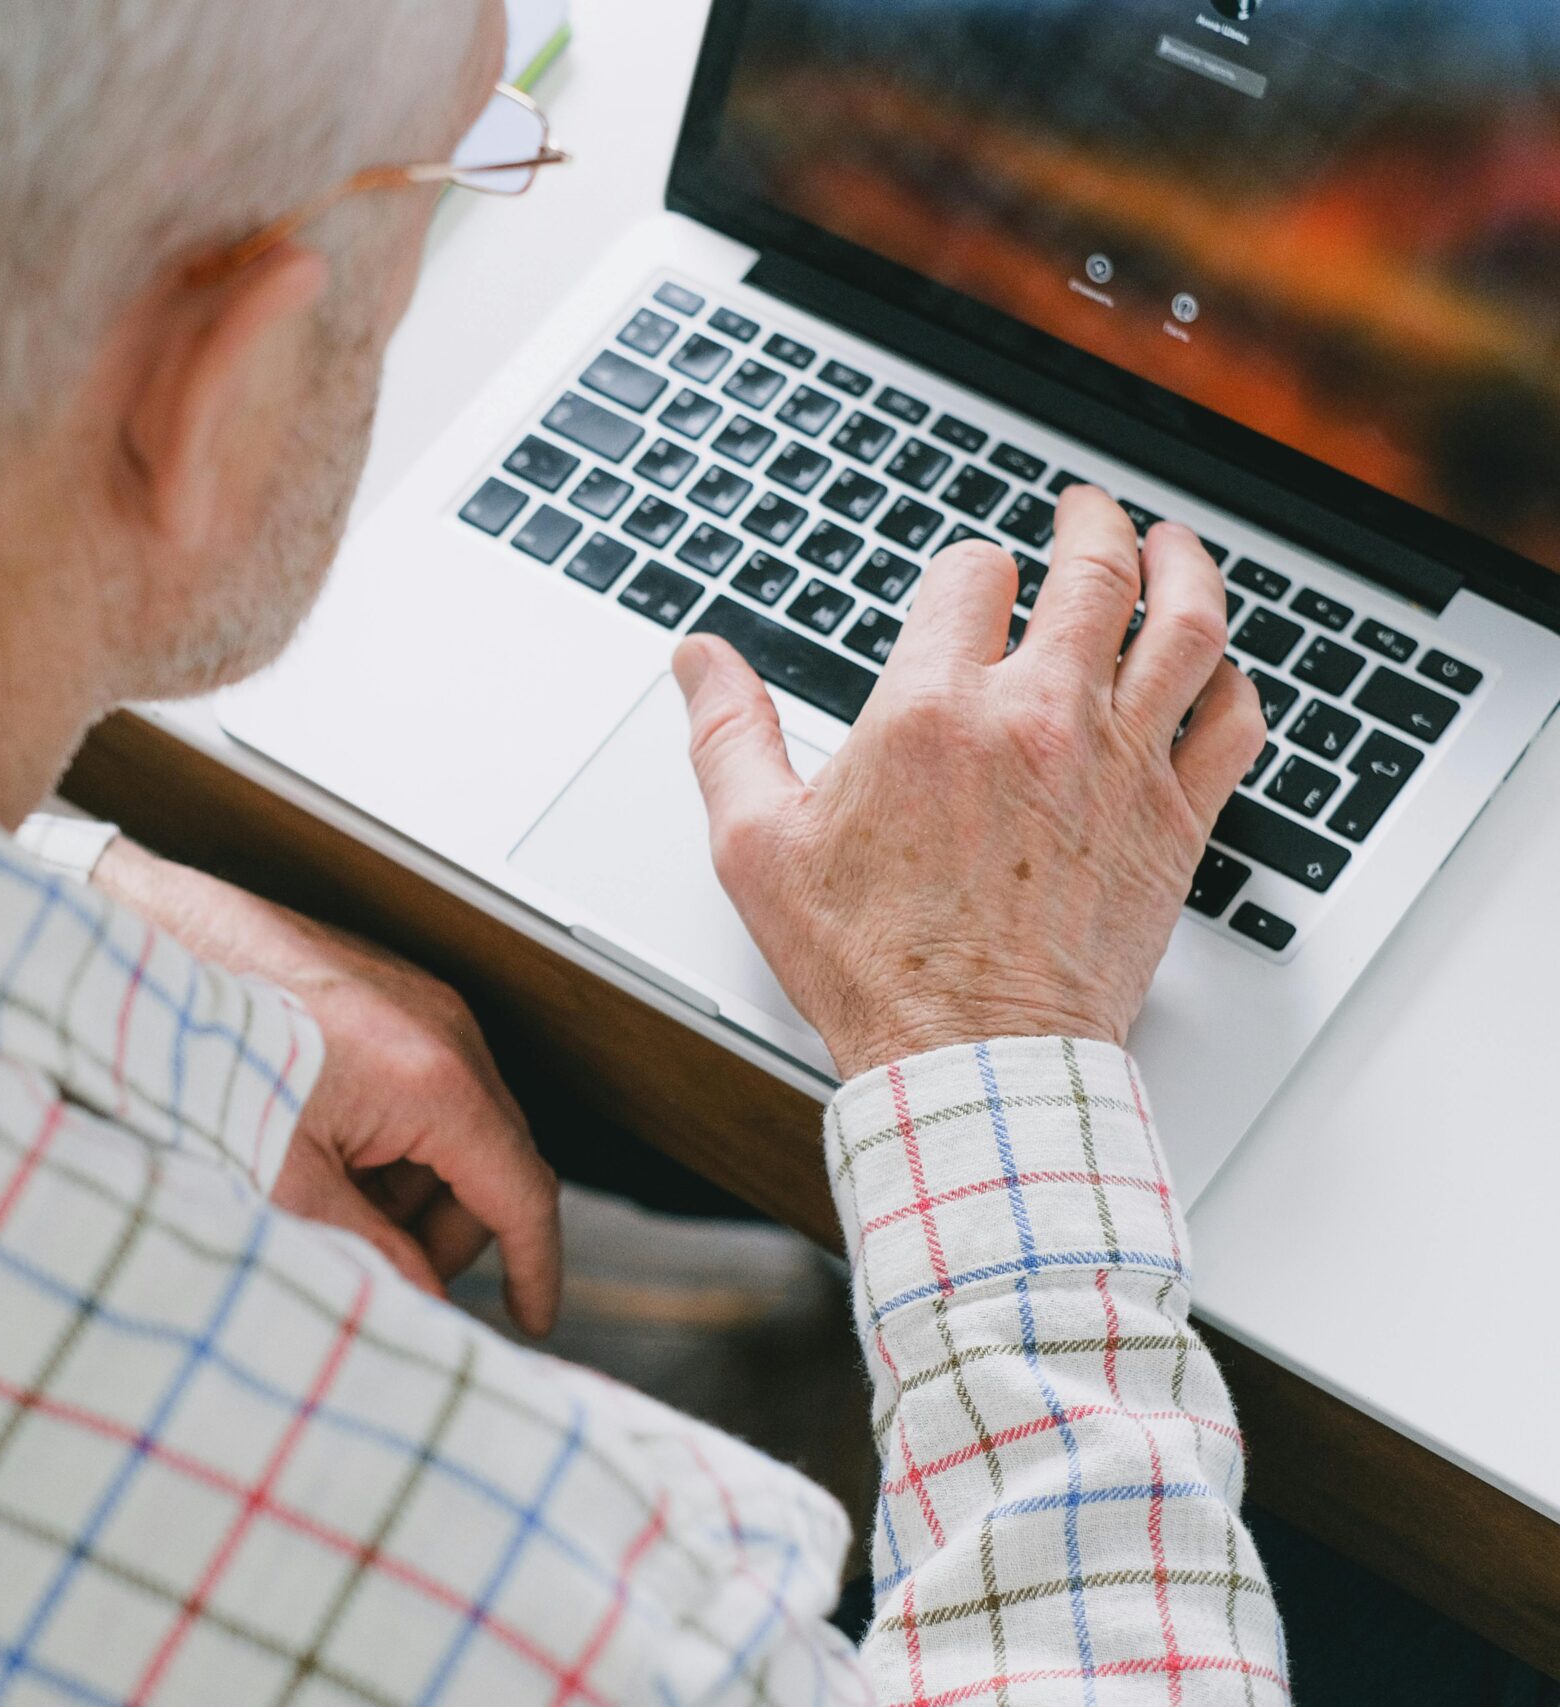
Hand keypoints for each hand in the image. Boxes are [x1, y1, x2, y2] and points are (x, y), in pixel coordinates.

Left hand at [90, 840, 561, 1333]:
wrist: (142, 956)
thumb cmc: (199, 1057)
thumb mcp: (285, 1186)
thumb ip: (371, 1255)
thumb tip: (420, 1300)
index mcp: (432, 1078)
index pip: (523, 1192)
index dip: (535, 1267)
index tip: (533, 1316)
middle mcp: (443, 1028)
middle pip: (493, 1162)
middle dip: (447, 1229)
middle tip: (382, 1265)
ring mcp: (418, 1001)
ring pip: (457, 1125)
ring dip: (411, 1182)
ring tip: (325, 1194)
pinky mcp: (385, 989)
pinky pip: (422, 1081)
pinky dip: (389, 1134)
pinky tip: (318, 1146)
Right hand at [673, 487, 1264, 1082]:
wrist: (970, 1059)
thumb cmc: (868, 966)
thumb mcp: (757, 846)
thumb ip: (727, 735)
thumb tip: (698, 659)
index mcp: (933, 711)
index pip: (972, 576)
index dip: (968, 569)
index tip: (968, 583)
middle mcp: (1037, 719)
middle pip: (1094, 572)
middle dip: (1091, 525)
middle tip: (1087, 509)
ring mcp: (1119, 766)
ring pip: (1186, 627)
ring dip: (1184, 569)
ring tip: (1171, 545)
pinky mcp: (1175, 823)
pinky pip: (1234, 723)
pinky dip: (1234, 682)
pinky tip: (1220, 673)